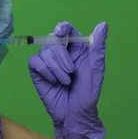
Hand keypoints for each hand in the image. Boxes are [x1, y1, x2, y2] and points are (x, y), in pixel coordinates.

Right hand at [28, 21, 107, 138]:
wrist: (75, 113)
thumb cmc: (88, 93)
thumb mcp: (96, 69)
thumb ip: (98, 47)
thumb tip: (103, 24)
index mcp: (76, 49)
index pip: (66, 29)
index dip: (62, 27)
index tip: (61, 33)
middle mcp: (61, 53)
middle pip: (53, 40)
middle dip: (61, 56)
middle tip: (71, 72)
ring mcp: (48, 63)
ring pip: (44, 51)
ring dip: (55, 68)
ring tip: (64, 82)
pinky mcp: (38, 73)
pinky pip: (34, 62)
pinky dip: (44, 70)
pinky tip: (53, 81)